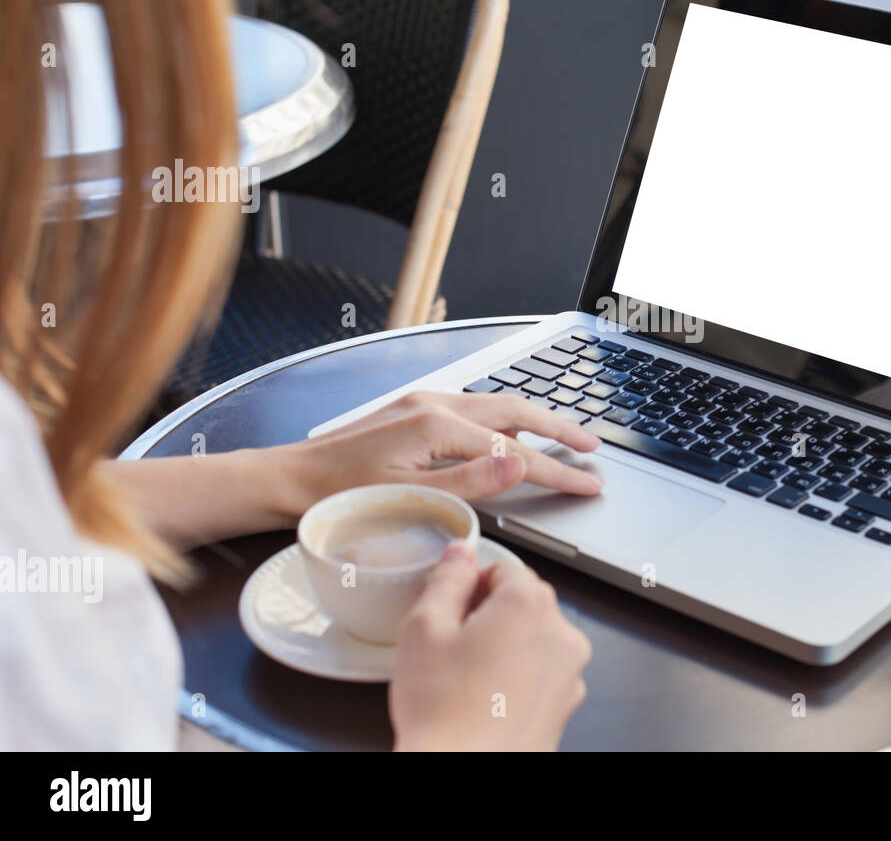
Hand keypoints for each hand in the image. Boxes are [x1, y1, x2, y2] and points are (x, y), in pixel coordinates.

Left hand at [281, 391, 603, 515]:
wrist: (288, 479)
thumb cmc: (339, 495)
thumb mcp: (410, 497)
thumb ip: (471, 481)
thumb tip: (520, 460)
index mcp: (437, 424)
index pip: (515, 451)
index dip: (557, 470)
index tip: (589, 483)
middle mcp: (434, 404)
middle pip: (515, 410)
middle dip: (559, 427)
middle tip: (592, 447)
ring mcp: (422, 403)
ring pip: (495, 406)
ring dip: (533, 421)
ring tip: (563, 439)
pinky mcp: (413, 411)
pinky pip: (472, 411)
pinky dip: (502, 423)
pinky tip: (508, 437)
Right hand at [390, 541, 590, 750]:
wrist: (462, 772)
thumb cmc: (442, 712)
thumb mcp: (424, 628)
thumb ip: (447, 578)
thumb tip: (461, 553)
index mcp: (529, 604)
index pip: (504, 568)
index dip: (471, 586)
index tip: (450, 611)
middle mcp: (561, 633)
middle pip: (524, 601)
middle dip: (489, 614)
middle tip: (452, 646)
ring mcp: (569, 673)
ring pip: (534, 639)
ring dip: (506, 646)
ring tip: (467, 678)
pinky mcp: (566, 706)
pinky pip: (542, 674)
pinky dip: (519, 678)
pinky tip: (485, 700)